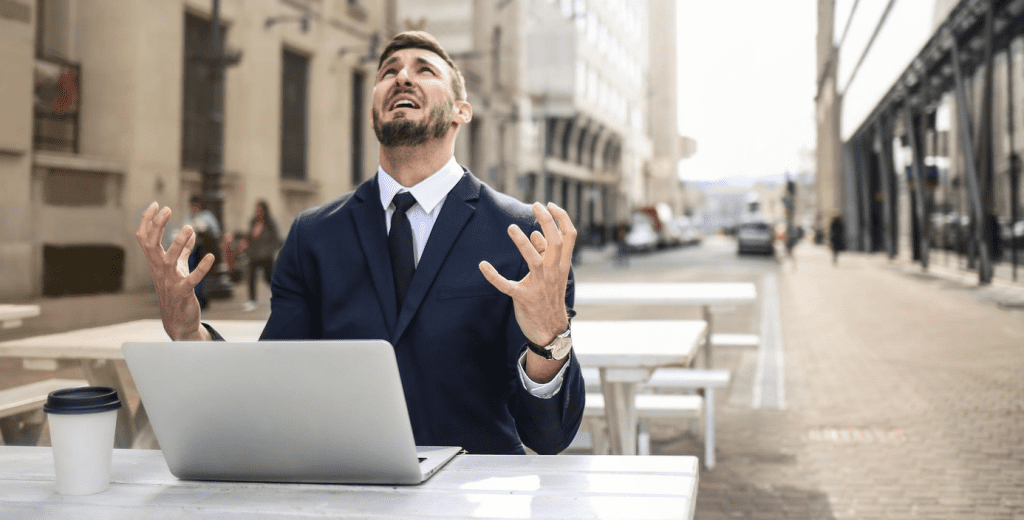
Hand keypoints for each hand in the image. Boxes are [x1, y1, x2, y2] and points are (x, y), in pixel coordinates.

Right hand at [135, 202, 213, 340]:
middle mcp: (159, 270)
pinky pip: (192, 279)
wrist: (179, 321)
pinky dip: (201, 268)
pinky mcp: (184, 293)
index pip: (144, 238)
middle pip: (151, 245)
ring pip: (169, 260)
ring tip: (189, 228)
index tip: (155, 204)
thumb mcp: (178, 268)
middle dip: (157, 226)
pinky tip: (210, 257)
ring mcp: (170, 282)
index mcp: (156, 263)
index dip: (147, 221)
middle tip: (166, 209)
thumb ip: (183, 251)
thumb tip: (191, 233)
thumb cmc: (177, 291)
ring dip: (178, 243)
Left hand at [479, 201, 576, 348]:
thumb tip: (535, 234)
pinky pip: (506, 284)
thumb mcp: (554, 275)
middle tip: (535, 205)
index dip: (561, 218)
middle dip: (546, 221)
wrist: (550, 330)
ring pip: (533, 259)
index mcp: (562, 265)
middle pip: (555, 241)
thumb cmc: (550, 298)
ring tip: (511, 228)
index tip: (550, 205)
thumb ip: (545, 254)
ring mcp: (539, 285)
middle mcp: (553, 272)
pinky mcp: (523, 297)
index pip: (569, 236)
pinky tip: (483, 265)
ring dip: (522, 242)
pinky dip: (493, 275)